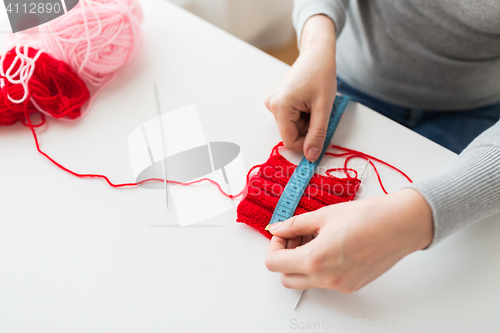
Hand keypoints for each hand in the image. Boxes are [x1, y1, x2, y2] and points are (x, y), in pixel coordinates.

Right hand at [264, 15, 336, 161]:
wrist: (317, 53)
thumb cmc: (321, 74)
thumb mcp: (323, 108)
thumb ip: (317, 134)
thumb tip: (311, 156)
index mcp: (280, 107)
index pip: (290, 141)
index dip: (307, 144)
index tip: (322, 139)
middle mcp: (272, 106)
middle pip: (291, 133)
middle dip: (309, 130)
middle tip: (322, 114)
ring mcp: (274, 103)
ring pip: (293, 127)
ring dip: (308, 122)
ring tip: (316, 105)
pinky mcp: (279, 101)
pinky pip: (292, 118)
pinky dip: (304, 116)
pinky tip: (310, 102)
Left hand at [264, 189, 433, 291]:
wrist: (401, 225)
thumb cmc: (368, 217)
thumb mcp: (324, 215)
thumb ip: (295, 224)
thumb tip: (277, 228)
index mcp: (315, 259)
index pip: (274, 263)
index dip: (274, 245)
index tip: (283, 232)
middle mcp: (326, 278)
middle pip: (286, 278)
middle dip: (284, 257)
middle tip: (296, 236)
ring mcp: (340, 285)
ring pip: (305, 281)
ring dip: (301, 263)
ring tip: (315, 238)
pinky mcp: (351, 286)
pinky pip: (324, 281)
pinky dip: (319, 267)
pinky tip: (330, 245)